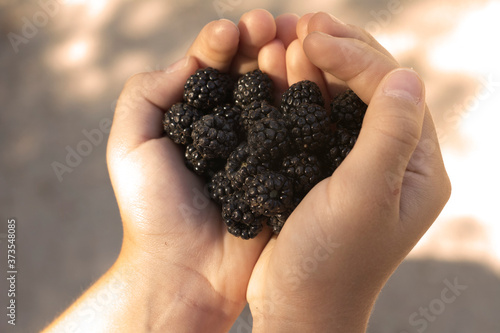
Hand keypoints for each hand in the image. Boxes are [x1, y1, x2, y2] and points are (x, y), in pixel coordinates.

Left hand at [44, 9, 290, 332]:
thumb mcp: (130, 145)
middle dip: (258, 44)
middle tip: (266, 24)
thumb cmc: (153, 209)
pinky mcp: (288, 170)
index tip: (229, 32)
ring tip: (290, 40)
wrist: (186, 269)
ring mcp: (263, 148)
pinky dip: (307, 101)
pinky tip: (312, 77)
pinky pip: (300, 130)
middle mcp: (232, 128)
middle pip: (249, 74)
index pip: (211, 67)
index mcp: (196, 118)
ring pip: (278, 95)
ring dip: (284, 64)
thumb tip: (193, 61)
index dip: (220, 44)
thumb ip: (146, 93)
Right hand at [247, 13, 450, 331]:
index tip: (314, 35)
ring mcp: (358, 161)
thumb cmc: (330, 261)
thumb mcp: (365, 198)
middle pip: (372, 87)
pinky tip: (281, 67)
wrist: (297, 304)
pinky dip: (300, 89)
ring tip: (288, 34)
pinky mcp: (326, 166)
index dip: (357, 57)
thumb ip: (389, 135)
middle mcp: (393, 158)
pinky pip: (317, 117)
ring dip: (316, 63)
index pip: (394, 91)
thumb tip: (407, 74)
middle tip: (302, 23)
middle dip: (339, 50)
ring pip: (342, 97)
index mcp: (417, 166)